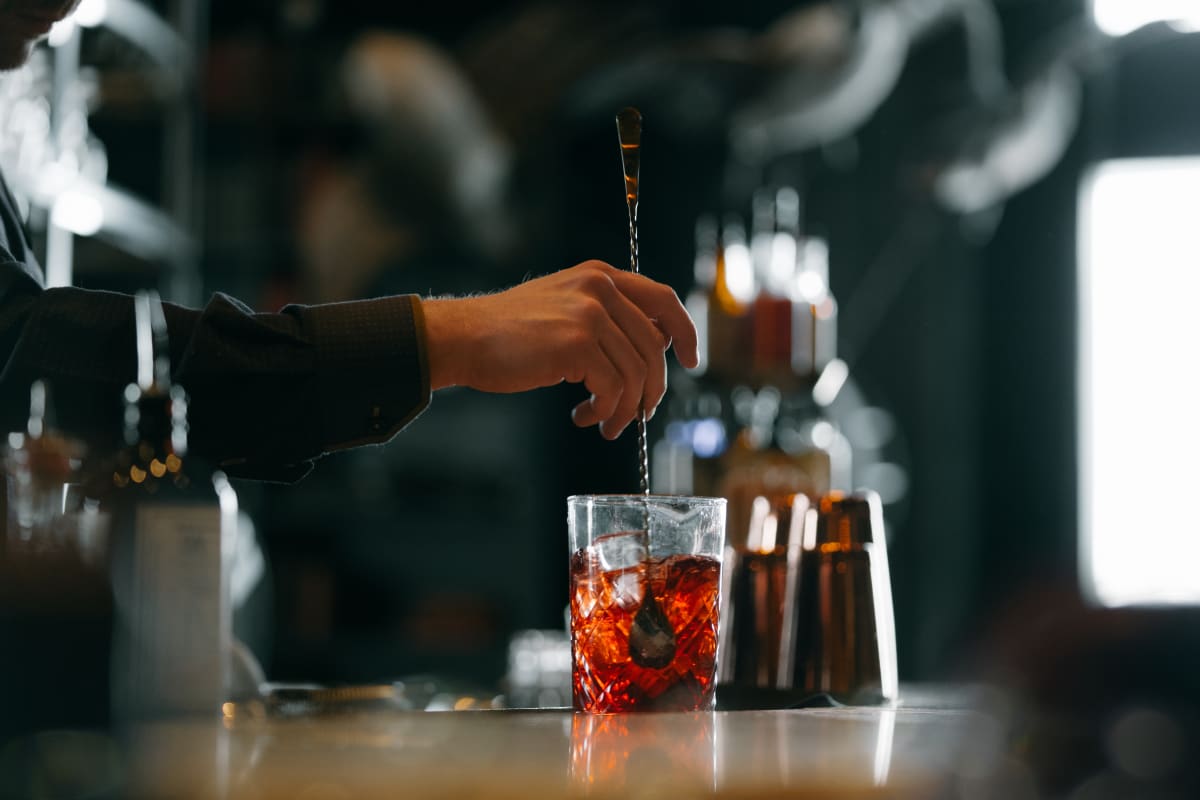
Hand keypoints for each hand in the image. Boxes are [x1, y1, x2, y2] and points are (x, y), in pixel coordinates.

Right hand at [421, 260, 698, 438]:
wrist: (465, 337)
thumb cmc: (509, 333)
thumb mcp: (564, 307)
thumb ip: (604, 317)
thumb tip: (646, 353)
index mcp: (601, 275)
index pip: (663, 300)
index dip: (685, 332)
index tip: (690, 360)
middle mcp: (600, 288)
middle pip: (654, 346)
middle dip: (651, 389)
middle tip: (635, 414)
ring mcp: (589, 314)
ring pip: (636, 373)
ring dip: (624, 409)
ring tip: (604, 423)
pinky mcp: (576, 343)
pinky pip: (614, 388)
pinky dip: (606, 411)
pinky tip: (585, 416)